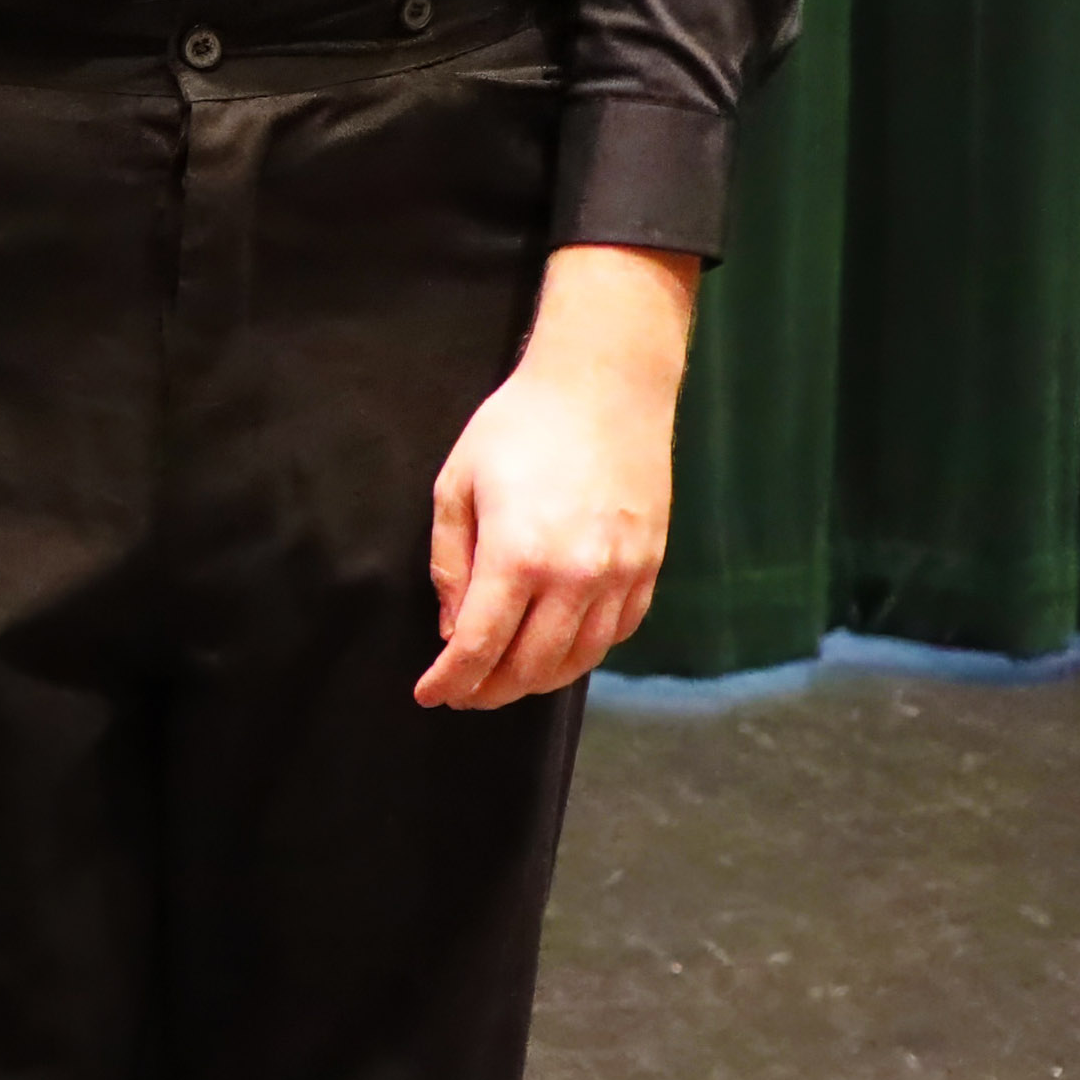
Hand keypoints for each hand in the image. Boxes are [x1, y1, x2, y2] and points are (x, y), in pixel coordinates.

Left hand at [415, 246, 696, 707]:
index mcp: (517, 556)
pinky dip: (583, 653)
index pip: (479, 647)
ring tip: (507, 679)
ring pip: (577, 661)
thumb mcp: (458, 485)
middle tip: (464, 692)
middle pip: (529, 667)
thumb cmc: (519, 426)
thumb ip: (449, 564)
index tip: (430, 695)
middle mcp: (574, 578)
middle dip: (489, 690)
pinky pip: (616, 634)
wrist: (603, 384)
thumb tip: (453, 629)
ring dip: (537, 680)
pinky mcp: (649, 567)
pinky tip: (559, 649)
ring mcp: (619, 575)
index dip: (451, 681)